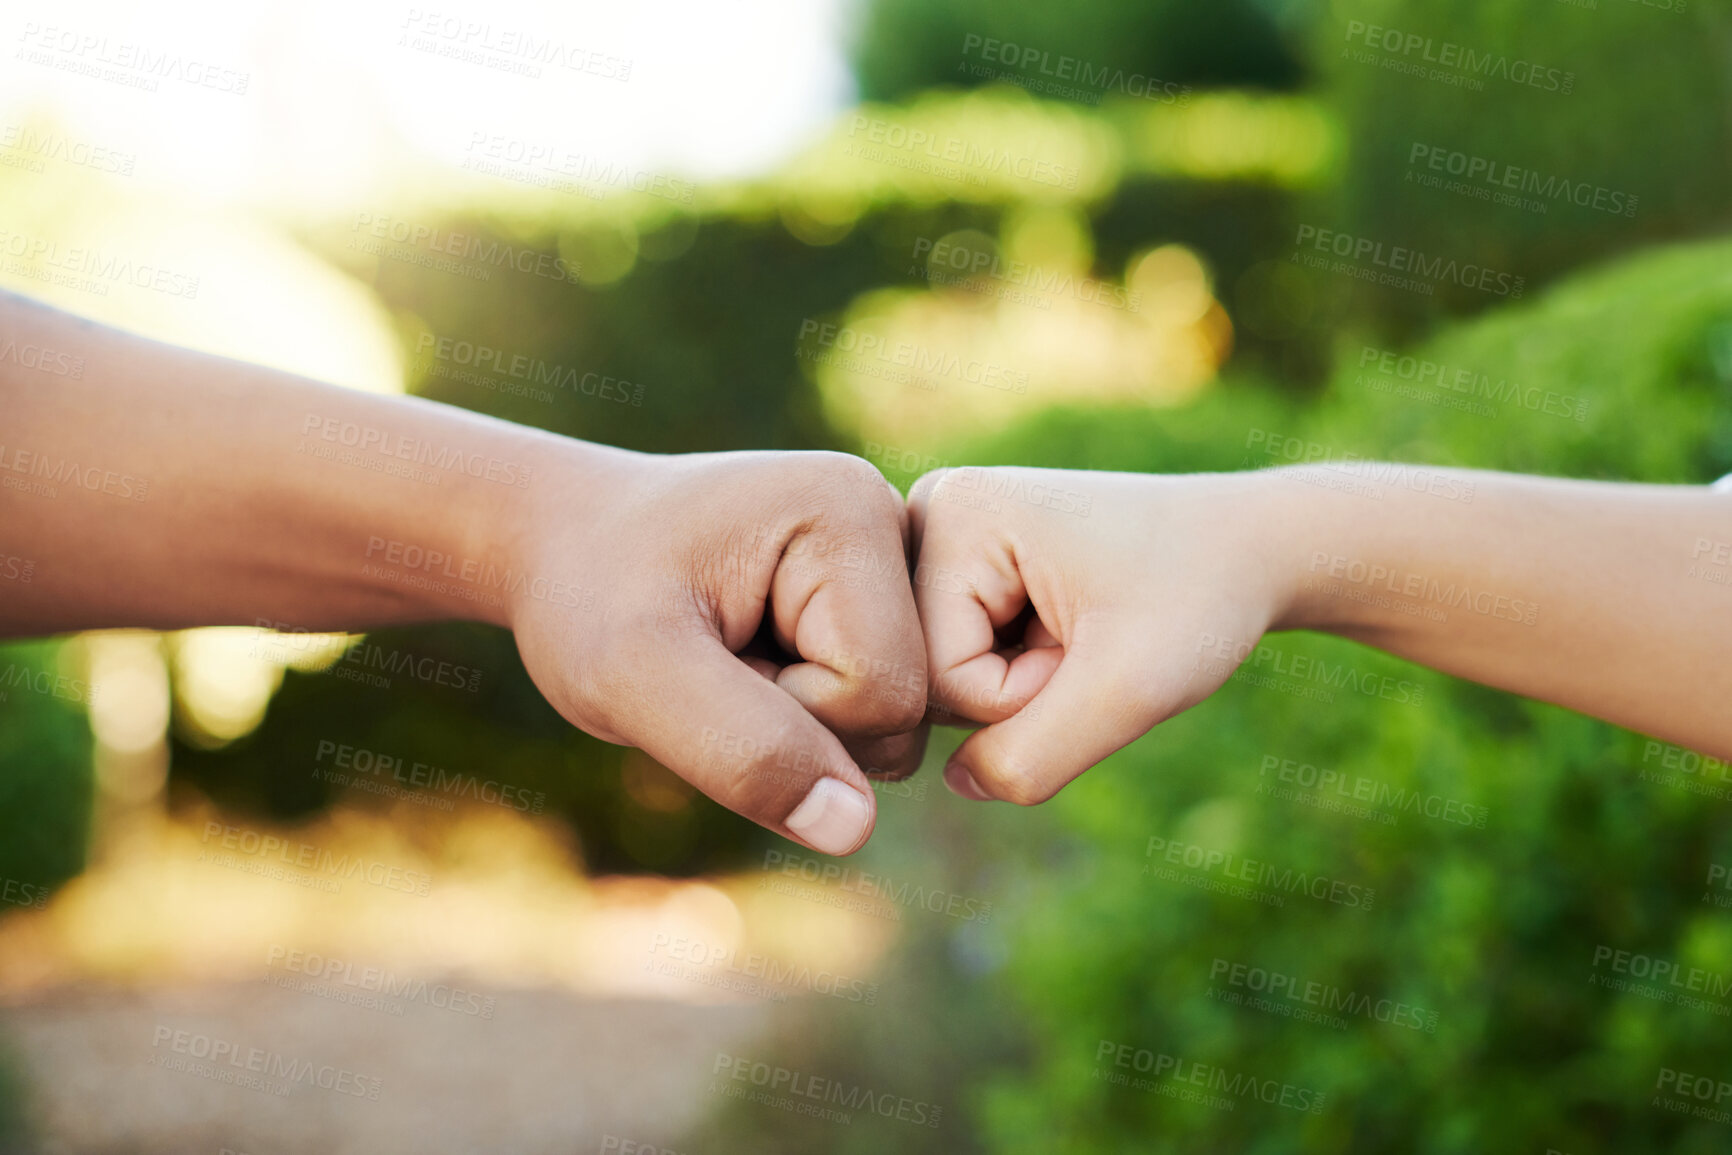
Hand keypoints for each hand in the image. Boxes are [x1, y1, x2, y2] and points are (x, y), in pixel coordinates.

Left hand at [505, 449, 927, 854]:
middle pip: (904, 712)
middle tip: (712, 658)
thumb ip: (742, 750)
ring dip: (799, 727)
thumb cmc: (586, 594)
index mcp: (853, 510)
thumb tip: (854, 828)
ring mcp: (893, 566)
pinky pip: (876, 716)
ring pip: (895, 725)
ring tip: (729, 659)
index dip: (786, 715)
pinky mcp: (877, 605)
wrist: (562, 544)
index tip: (705, 652)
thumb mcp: (631, 674)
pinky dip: (807, 719)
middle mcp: (896, 525)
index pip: (883, 693)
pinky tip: (754, 664)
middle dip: (797, 724)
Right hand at [907, 466, 1295, 804]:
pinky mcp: (957, 564)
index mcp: (952, 510)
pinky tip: (1066, 628)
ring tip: (1082, 630)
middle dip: (1018, 691)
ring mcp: (938, 536)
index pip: (937, 677)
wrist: (1245, 547)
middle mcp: (925, 510)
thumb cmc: (1197, 599)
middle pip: (926, 676)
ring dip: (1022, 685)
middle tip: (1090, 637)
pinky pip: (958, 664)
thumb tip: (957, 782)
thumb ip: (1031, 758)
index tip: (1094, 640)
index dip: (1024, 695)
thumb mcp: (1127, 691)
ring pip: (941, 679)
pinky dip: (1021, 671)